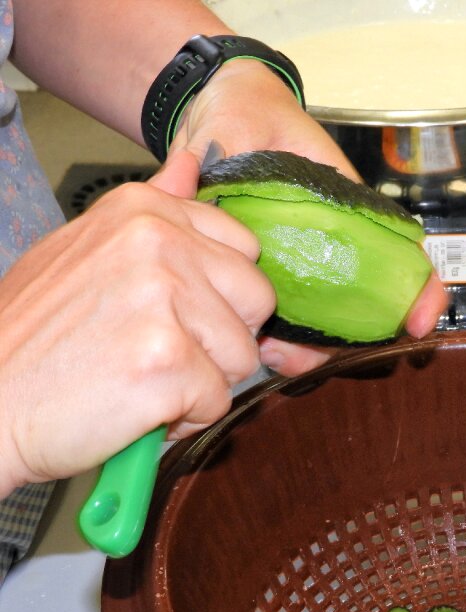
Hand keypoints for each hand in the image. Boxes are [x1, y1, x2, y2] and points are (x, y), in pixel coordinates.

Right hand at [0, 151, 274, 495]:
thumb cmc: (35, 336)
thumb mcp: (87, 250)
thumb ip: (154, 209)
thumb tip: (192, 164)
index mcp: (143, 211)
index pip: (245, 249)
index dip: (219, 296)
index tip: (170, 313)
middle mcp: (157, 242)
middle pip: (257, 301)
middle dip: (221, 339)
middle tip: (158, 352)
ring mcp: (162, 298)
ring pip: (243, 355)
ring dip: (202, 383)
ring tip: (139, 378)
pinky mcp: (166, 360)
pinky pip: (218, 401)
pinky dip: (182, 419)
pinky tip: (133, 407)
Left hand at [168, 60, 447, 375]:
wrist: (216, 119)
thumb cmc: (250, 116)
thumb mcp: (249, 124)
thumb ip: (239, 151)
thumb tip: (218, 183)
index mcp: (348, 210)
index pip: (400, 254)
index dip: (420, 292)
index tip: (420, 321)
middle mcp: (331, 246)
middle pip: (362, 307)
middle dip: (351, 343)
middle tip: (318, 356)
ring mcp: (300, 267)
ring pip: (322, 325)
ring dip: (307, 351)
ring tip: (278, 353)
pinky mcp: (264, 278)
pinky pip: (279, 322)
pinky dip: (275, 342)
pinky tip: (257, 343)